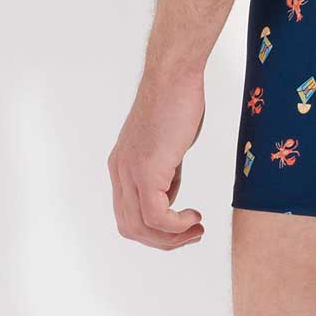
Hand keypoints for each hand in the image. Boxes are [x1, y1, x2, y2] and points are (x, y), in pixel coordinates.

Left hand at [108, 68, 206, 248]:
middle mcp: (119, 172)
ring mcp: (130, 172)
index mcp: (121, 166)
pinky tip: (193, 216)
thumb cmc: (177, 100)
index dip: (154, 228)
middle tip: (191, 234)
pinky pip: (156, 216)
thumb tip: (170, 194)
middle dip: (162, 240)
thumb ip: (165, 169)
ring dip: (171, 237)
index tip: (182, 225)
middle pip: (131, 227)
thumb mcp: (168, 144)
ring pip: (140, 227)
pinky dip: (176, 225)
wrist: (174, 75)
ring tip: (196, 229)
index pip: (128, 213)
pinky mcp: (146, 170)